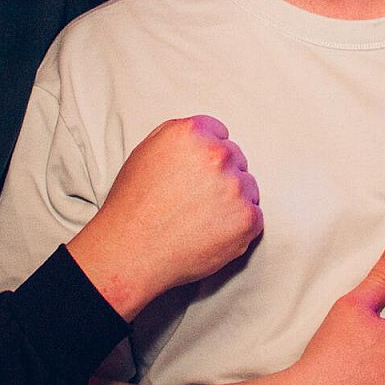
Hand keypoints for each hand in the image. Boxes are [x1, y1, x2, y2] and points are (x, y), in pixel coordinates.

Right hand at [68, 115, 261, 320]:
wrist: (131, 252)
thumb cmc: (132, 206)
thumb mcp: (146, 153)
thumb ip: (180, 137)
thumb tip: (206, 136)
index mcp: (192, 133)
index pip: (219, 134)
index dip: (206, 156)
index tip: (197, 174)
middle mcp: (217, 154)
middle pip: (236, 160)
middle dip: (221, 177)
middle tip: (196, 200)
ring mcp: (235, 186)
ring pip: (248, 188)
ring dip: (233, 201)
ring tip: (201, 219)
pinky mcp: (246, 218)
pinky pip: (254, 217)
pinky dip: (238, 228)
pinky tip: (212, 234)